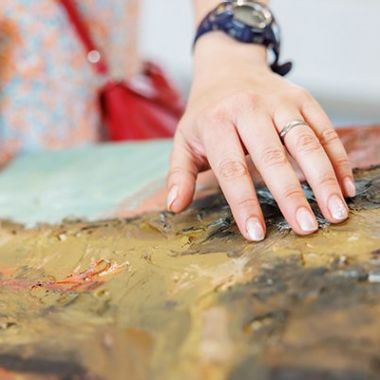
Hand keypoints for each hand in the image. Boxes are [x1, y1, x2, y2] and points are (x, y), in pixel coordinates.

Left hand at [167, 33, 354, 240]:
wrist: (227, 67)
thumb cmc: (205, 113)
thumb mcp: (184, 140)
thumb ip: (179, 174)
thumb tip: (174, 207)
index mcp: (216, 123)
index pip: (232, 170)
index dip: (244, 203)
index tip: (257, 234)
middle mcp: (248, 110)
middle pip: (273, 157)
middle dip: (291, 196)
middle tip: (306, 228)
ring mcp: (279, 102)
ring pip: (305, 142)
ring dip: (323, 179)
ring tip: (336, 213)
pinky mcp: (302, 98)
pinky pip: (324, 129)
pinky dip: (337, 158)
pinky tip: (345, 186)